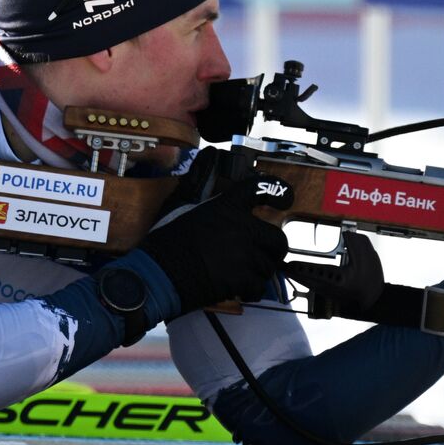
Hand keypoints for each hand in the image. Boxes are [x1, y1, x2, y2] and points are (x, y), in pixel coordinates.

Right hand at [139, 164, 290, 313]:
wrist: (158, 274)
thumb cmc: (166, 240)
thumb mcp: (180, 203)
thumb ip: (199, 180)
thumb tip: (207, 155)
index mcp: (227, 207)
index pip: (261, 189)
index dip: (278, 191)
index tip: (286, 198)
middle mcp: (241, 228)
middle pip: (278, 239)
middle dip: (273, 249)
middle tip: (262, 253)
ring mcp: (244, 254)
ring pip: (268, 266)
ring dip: (258, 271)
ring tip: (241, 272)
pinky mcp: (241, 279)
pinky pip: (258, 286)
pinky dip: (250, 290)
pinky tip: (238, 287)